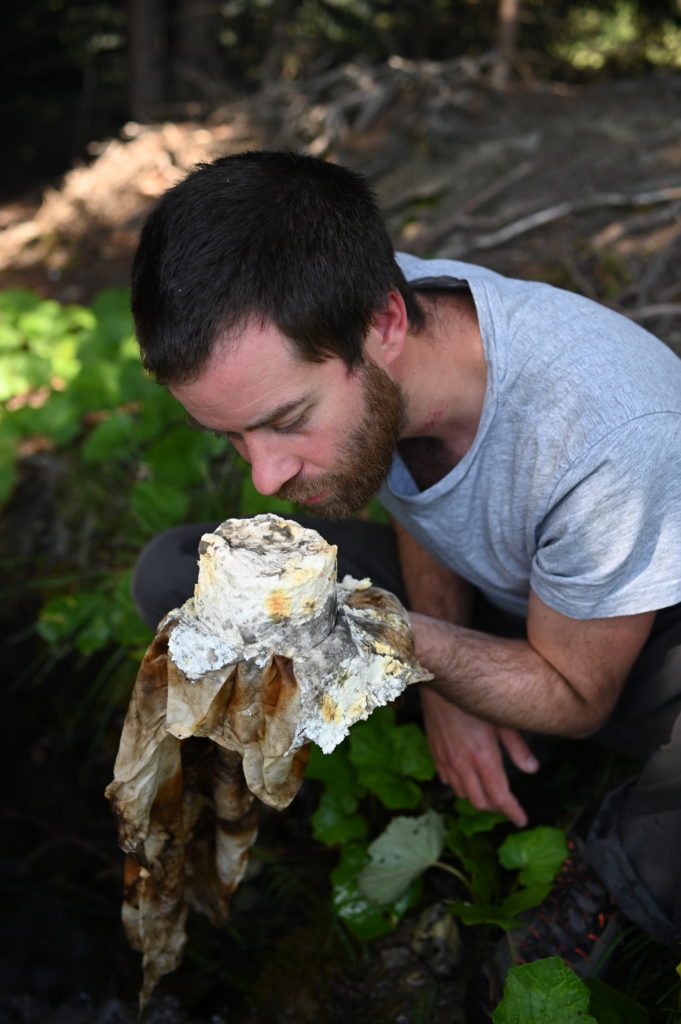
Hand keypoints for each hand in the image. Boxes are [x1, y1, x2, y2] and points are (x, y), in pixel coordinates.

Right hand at [421, 687, 538, 827]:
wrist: (438, 678)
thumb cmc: (473, 694)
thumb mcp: (502, 717)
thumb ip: (516, 746)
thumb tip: (532, 769)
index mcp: (482, 756)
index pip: (499, 796)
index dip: (512, 811)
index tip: (522, 820)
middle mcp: (462, 762)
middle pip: (480, 801)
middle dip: (496, 806)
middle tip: (509, 803)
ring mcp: (446, 758)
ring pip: (462, 793)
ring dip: (477, 796)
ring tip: (490, 789)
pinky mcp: (434, 750)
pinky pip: (447, 779)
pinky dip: (459, 784)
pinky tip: (466, 775)